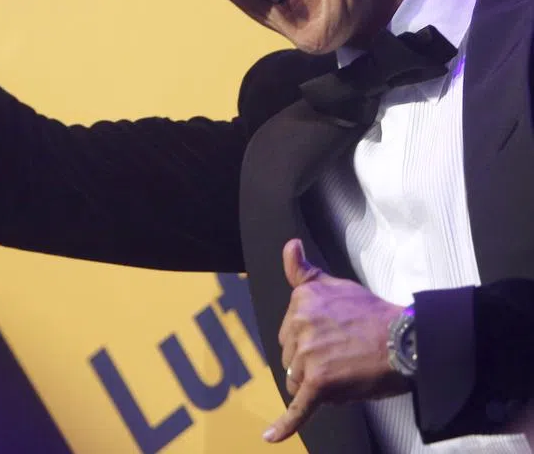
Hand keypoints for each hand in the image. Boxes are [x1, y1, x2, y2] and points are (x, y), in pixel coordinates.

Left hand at [263, 239, 408, 442]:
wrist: (409, 340)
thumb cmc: (374, 315)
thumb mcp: (336, 285)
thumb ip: (304, 271)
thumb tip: (289, 245)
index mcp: (300, 301)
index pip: (289, 333)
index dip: (311, 342)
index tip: (334, 339)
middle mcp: (298, 324)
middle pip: (291, 357)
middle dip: (312, 363)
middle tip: (345, 356)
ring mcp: (308, 354)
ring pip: (297, 380)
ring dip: (316, 384)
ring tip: (347, 372)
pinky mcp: (319, 383)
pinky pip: (298, 408)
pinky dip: (285, 424)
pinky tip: (270, 436)